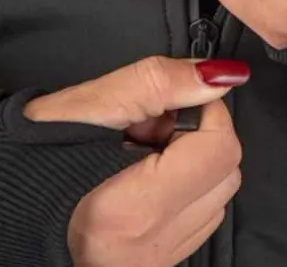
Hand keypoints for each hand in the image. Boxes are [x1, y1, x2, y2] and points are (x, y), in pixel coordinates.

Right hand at [24, 57, 249, 266]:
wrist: (6, 199)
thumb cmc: (36, 153)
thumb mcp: (92, 103)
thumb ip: (162, 82)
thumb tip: (223, 77)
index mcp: (133, 210)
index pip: (219, 148)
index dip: (207, 110)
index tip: (176, 100)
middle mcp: (147, 250)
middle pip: (226, 172)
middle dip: (200, 137)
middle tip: (152, 128)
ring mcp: (152, 262)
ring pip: (218, 197)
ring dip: (195, 165)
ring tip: (144, 155)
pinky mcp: (153, 265)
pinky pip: (199, 221)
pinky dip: (186, 191)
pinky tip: (146, 180)